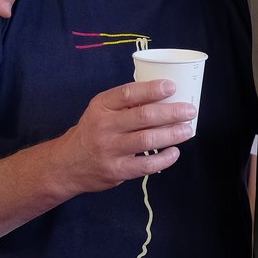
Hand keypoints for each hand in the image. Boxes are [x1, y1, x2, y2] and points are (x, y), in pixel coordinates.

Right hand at [62, 79, 196, 193]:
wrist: (67, 164)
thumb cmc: (93, 132)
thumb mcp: (101, 111)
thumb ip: (126, 104)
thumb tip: (164, 95)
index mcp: (101, 106)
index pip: (128, 93)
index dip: (152, 89)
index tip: (171, 86)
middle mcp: (104, 126)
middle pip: (143, 116)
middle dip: (171, 112)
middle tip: (190, 111)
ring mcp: (110, 149)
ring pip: (147, 140)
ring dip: (172, 134)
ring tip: (187, 130)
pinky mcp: (116, 170)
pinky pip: (146, 165)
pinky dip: (164, 159)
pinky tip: (175, 152)